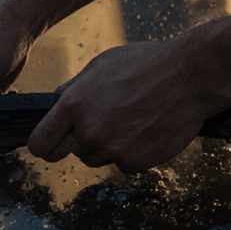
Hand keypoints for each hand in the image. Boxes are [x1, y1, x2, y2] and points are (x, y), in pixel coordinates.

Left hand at [26, 39, 221, 173]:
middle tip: (93, 127)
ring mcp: (112, 150)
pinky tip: (143, 130)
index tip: (49, 142)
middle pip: (64, 154)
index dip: (42, 144)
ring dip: (102, 147)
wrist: (191, 77)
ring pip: (93, 159)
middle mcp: (89, 131)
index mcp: (73, 105)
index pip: (39, 143)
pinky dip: (128, 153)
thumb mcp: (100, 65)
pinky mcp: (135, 162)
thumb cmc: (145, 65)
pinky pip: (121, 164)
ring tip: (125, 121)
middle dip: (72, 143)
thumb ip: (72, 88)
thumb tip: (54, 104)